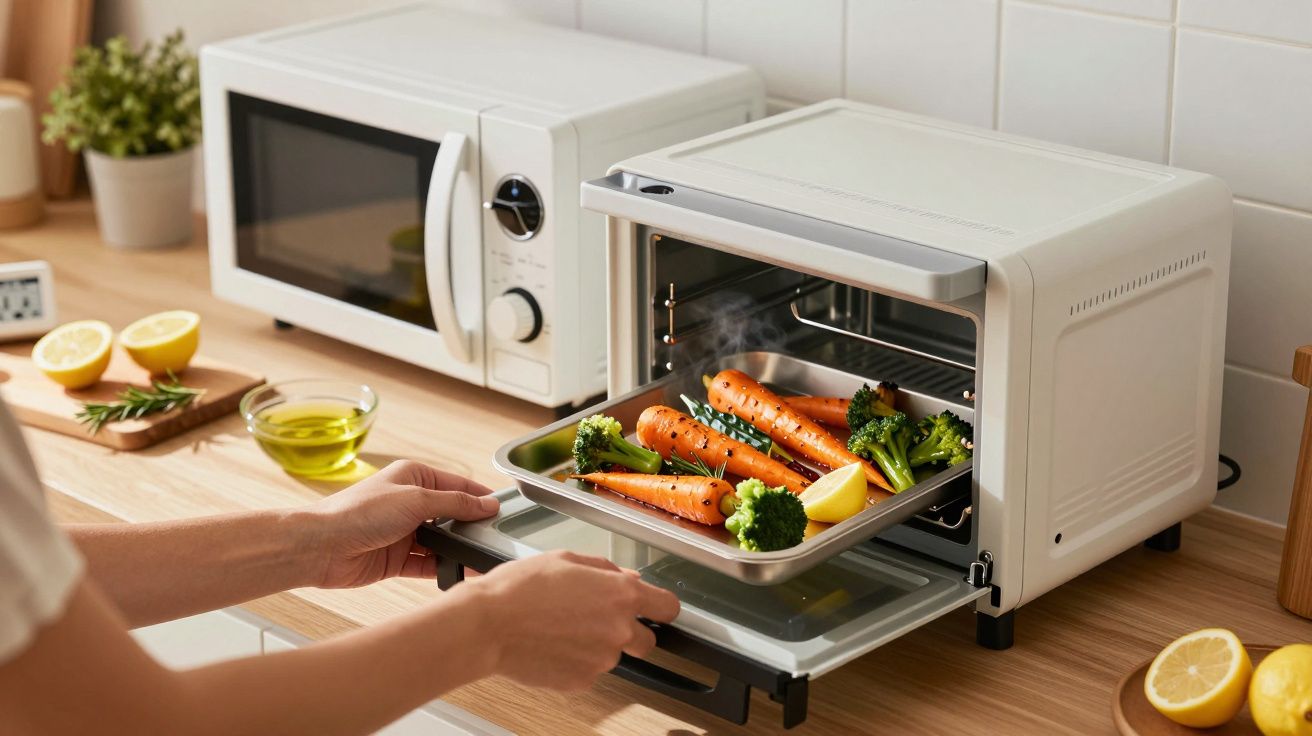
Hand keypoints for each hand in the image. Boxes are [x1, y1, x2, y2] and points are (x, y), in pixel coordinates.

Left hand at [305, 460, 497, 588]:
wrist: (321, 547)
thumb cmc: (358, 512)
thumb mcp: (415, 499)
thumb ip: (455, 503)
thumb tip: (487, 504)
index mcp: (413, 477)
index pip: (457, 484)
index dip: (480, 496)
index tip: (503, 510)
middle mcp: (409, 503)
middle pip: (451, 514)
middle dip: (471, 526)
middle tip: (497, 538)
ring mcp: (404, 532)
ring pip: (442, 541)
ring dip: (458, 549)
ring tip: (482, 557)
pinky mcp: (397, 559)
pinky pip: (429, 563)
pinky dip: (445, 567)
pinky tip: (461, 572)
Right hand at [460, 550, 680, 690]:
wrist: (488, 625)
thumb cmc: (520, 588)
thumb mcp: (567, 560)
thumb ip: (606, 571)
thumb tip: (627, 579)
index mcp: (620, 595)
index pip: (668, 607)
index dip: (663, 607)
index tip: (657, 609)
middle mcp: (618, 630)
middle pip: (648, 642)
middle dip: (631, 632)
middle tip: (601, 621)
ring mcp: (601, 659)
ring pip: (613, 656)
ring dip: (598, 645)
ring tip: (562, 628)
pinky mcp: (581, 681)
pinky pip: (589, 670)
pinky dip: (576, 661)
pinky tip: (553, 644)